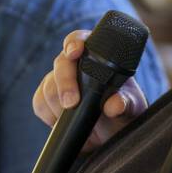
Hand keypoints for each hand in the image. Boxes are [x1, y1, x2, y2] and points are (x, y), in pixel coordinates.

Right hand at [32, 29, 149, 152]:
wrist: (112, 133)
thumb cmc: (124, 112)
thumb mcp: (131, 108)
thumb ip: (126, 104)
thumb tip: (115, 105)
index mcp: (97, 55)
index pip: (80, 40)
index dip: (74, 42)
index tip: (75, 52)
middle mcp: (75, 64)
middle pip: (61, 63)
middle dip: (65, 82)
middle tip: (72, 103)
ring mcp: (60, 81)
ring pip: (48, 85)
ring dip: (58, 103)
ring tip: (74, 116)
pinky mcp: (48, 99)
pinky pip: (40, 102)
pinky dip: (49, 114)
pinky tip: (61, 121)